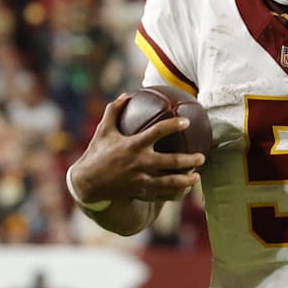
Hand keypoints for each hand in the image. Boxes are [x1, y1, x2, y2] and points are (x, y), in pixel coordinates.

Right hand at [70, 94, 205, 203]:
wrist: (86, 184)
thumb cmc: (97, 153)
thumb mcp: (104, 130)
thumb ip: (114, 111)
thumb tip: (126, 94)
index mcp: (133, 145)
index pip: (157, 132)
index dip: (173, 126)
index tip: (186, 122)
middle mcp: (139, 163)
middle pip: (170, 162)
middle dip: (189, 160)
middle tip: (201, 156)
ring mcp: (141, 179)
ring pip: (169, 182)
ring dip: (186, 180)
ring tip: (198, 176)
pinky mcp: (140, 191)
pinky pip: (161, 193)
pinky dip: (175, 192)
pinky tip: (185, 189)